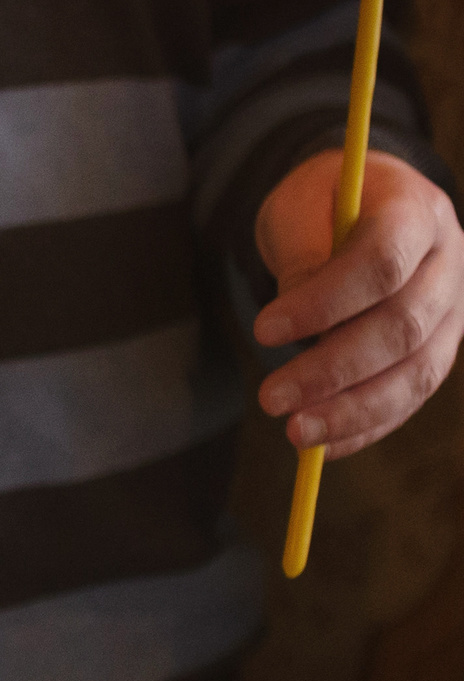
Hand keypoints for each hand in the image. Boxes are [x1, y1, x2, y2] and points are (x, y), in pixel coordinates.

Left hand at [254, 150, 463, 458]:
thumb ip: (301, 255)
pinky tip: (323, 445)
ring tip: (294, 432)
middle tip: (270, 397)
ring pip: (417, 371)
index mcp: (417, 211)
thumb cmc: (323, 208)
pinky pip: (411, 396)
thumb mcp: (299, 210)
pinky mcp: (438, 349)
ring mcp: (452, 310)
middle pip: (403, 326)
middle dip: (333, 369)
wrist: (358, 210)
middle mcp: (448, 262)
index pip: (383, 261)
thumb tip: (299, 322)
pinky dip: (367, 425)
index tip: (262, 330)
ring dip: (353, 410)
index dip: (324, 302)